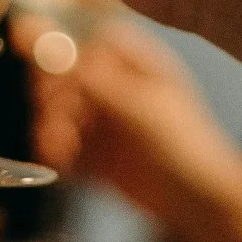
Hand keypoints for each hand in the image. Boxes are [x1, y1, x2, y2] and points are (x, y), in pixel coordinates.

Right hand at [26, 21, 241, 221]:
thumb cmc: (180, 143)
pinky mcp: (95, 154)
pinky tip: (60, 157)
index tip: (53, 70)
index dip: (67, 53)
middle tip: (56, 110)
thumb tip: (45, 41)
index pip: (92, 45)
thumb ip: (89, 78)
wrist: (196, 201)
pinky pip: (64, 144)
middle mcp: (117, 89)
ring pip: (62, 112)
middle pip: (69, 76)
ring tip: (60, 143)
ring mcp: (105, 122)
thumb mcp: (136, 107)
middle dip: (55, 92)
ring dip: (53, 124)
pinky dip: (56, 149)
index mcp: (137, 65)